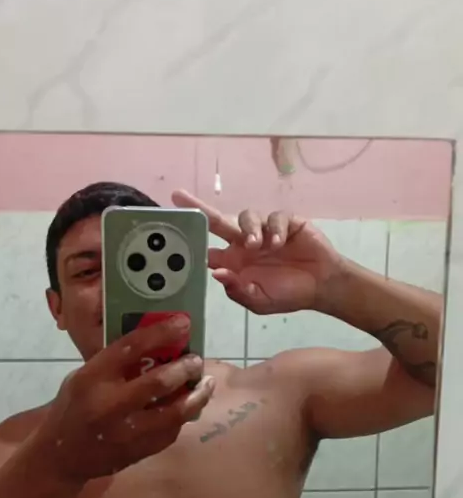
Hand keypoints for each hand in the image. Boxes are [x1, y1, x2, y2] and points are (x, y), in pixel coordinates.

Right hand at [37, 317, 214, 482]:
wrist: (62, 456)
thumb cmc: (75, 407)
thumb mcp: (85, 377)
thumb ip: (116, 363)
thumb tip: (159, 342)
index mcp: (93, 378)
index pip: (131, 347)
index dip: (162, 332)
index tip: (184, 322)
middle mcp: (110, 405)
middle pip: (159, 382)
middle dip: (186, 368)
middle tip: (196, 360)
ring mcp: (127, 432)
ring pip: (175, 412)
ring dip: (197, 395)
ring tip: (206, 383)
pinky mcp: (139, 451)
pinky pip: (172, 430)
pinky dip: (184, 416)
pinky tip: (190, 405)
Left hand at [172, 190, 343, 314]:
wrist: (322, 287)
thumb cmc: (288, 294)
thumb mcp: (260, 302)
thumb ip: (238, 290)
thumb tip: (216, 273)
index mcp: (234, 262)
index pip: (207, 249)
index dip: (193, 242)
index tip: (174, 234)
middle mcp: (245, 243)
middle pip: (217, 221)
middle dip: (198, 208)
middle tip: (178, 196)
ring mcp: (265, 231)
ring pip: (247, 217)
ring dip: (249, 228)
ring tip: (256, 245)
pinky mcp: (286, 223)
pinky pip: (275, 218)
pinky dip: (276, 229)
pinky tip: (280, 243)